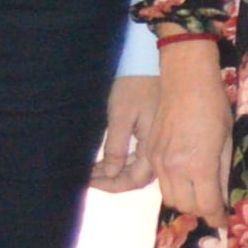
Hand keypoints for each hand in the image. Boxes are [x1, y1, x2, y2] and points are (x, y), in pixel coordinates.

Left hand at [91, 72, 162, 195]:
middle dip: (112, 180)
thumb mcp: (121, 115)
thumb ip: (117, 147)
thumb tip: (111, 173)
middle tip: (88, 177)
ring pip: (139, 168)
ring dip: (117, 172)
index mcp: (154, 146)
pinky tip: (109, 159)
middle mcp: (159, 148)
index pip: (135, 179)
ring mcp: (158, 141)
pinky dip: (123, 161)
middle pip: (139, 177)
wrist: (152, 62)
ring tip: (94, 170)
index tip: (89, 181)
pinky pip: (140, 156)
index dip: (112, 184)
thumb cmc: (135, 85)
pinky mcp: (154, 133)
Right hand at [151, 44, 235, 224]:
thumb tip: (225, 196)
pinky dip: (173, 188)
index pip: (207, 205)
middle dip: (202, 211)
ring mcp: (159, 161)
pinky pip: (160, 182)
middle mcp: (175, 168)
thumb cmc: (213, 106)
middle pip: (185, 206)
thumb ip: (224, 172)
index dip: (217, 217)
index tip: (224, 222)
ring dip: (186, 202)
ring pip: (170, 197)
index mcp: (199, 165)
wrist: (184, 82)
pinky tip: (186, 180)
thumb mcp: (227, 140)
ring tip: (201, 195)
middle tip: (215, 206)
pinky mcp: (149, 154)